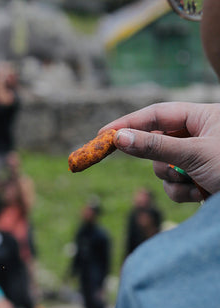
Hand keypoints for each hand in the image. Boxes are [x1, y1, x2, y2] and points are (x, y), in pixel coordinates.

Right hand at [103, 102, 219, 202]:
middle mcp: (200, 134)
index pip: (157, 114)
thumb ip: (156, 146)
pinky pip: (173, 185)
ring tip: (194, 182)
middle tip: (150, 163)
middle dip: (159, 160)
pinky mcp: (196, 179)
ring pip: (163, 168)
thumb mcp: (194, 153)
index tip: (104, 134)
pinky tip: (201, 193)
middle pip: (157, 143)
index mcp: (204, 117)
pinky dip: (181, 191)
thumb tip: (119, 138)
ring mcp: (198, 158)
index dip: (130, 122)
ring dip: (173, 179)